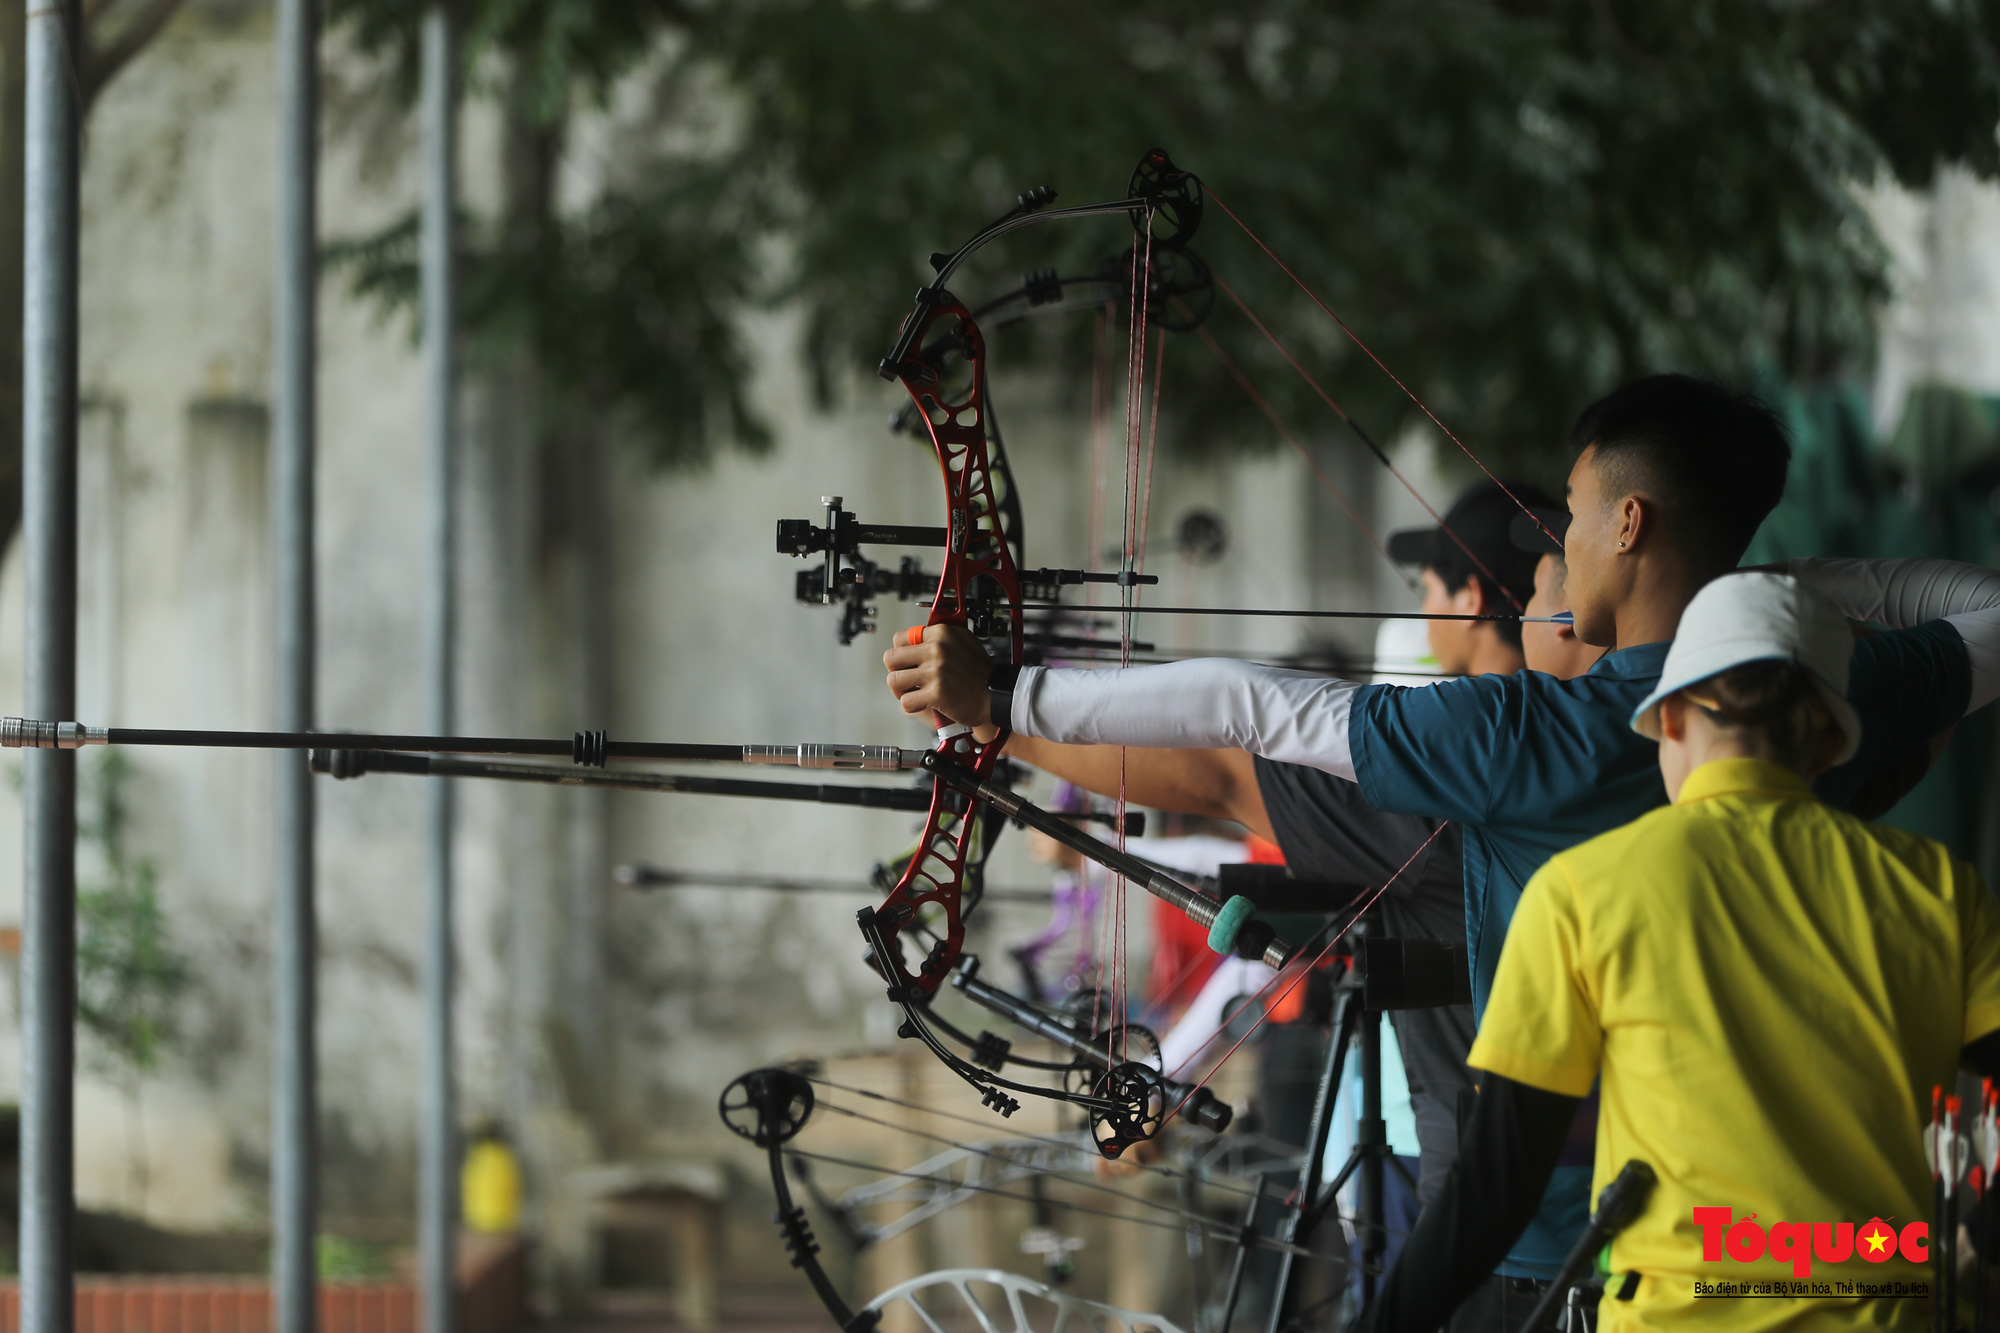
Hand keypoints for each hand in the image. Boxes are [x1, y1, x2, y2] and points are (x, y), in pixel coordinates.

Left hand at [884, 624, 1000, 741]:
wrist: (997, 695)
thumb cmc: (981, 672)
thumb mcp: (964, 641)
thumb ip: (941, 637)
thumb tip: (917, 636)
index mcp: (942, 633)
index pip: (900, 638)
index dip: (901, 653)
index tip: (908, 662)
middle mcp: (937, 649)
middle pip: (891, 658)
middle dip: (896, 672)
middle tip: (906, 680)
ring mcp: (936, 671)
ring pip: (894, 681)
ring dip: (901, 691)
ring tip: (913, 693)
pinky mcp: (936, 693)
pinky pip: (906, 702)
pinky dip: (912, 706)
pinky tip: (923, 704)